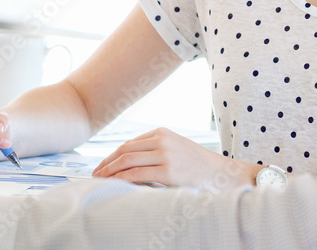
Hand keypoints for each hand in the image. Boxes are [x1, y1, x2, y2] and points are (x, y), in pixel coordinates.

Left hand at [93, 127, 259, 189]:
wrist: (222, 173)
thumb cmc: (198, 164)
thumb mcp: (176, 148)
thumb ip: (155, 150)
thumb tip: (127, 162)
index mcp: (163, 132)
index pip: (129, 143)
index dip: (112, 156)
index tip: (101, 166)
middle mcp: (162, 140)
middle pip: (124, 150)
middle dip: (106, 163)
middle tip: (95, 174)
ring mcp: (165, 155)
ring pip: (127, 161)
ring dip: (109, 172)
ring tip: (100, 181)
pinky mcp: (168, 171)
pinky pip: (137, 174)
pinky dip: (121, 179)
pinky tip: (114, 185)